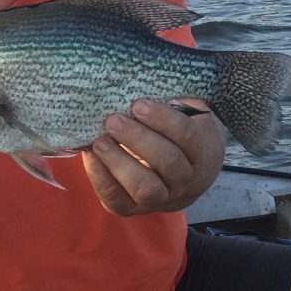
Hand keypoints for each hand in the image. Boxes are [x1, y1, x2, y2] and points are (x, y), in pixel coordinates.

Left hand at [81, 100, 224, 217]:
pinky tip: (90, 155)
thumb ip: (164, 104)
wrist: (179, 175)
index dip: (163, 120)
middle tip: (113, 120)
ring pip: (145, 187)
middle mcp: (185, 181)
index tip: (139, 104)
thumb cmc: (172, 134)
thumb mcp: (179, 117)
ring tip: (100, 140)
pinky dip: (101, 178)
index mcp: (200, 153)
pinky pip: (117, 199)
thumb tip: (131, 81)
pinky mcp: (133, 209)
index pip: (186, 136)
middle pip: (167, 162)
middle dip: (138, 139)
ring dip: (119, 162)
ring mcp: (161, 199)